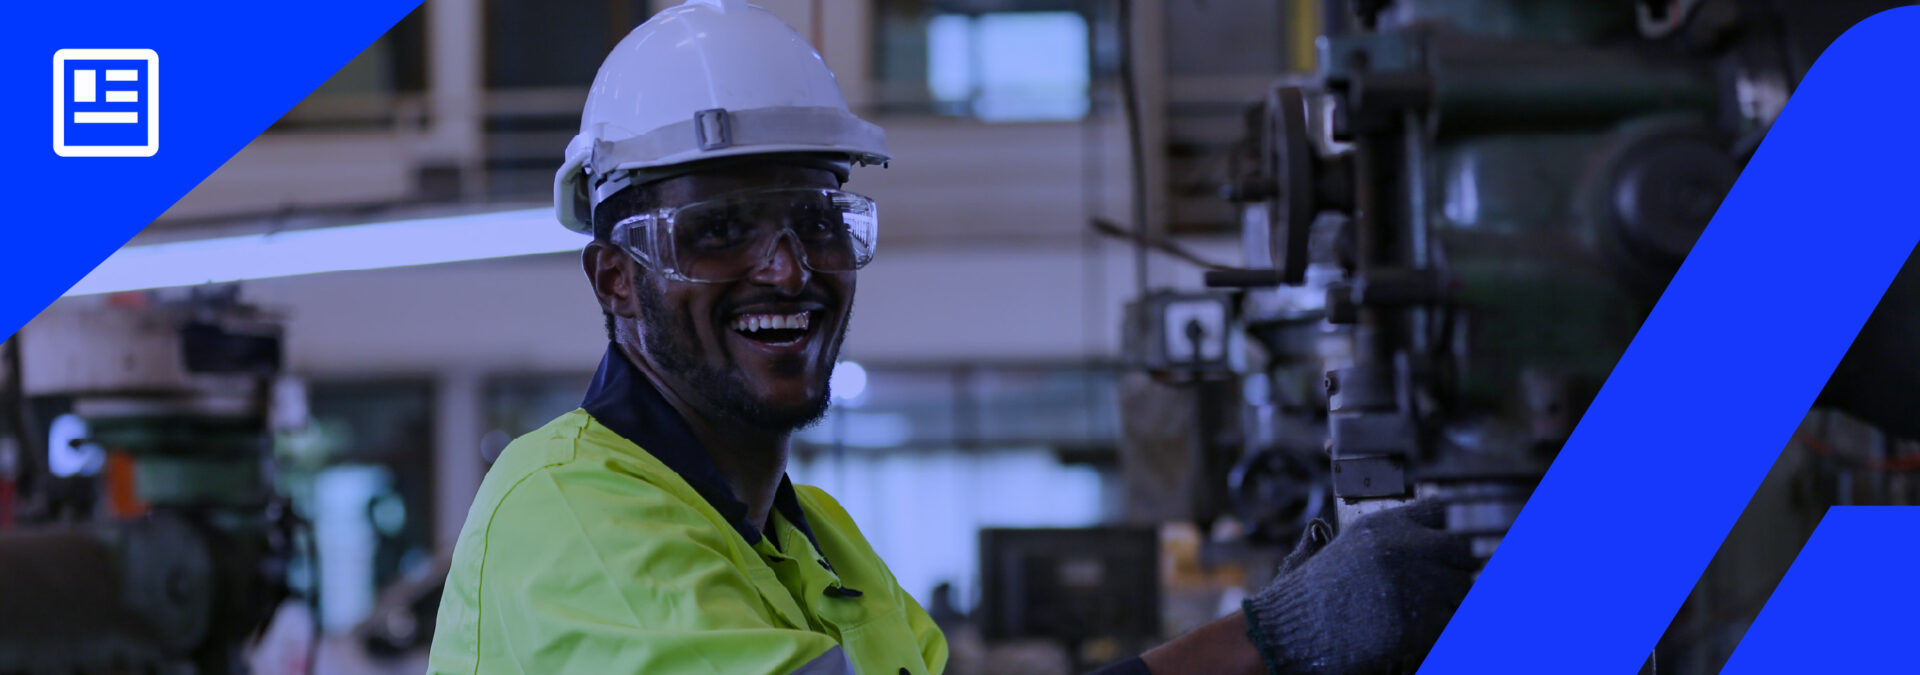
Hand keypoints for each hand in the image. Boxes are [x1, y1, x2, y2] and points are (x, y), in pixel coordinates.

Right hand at [1241, 501, 1476, 673]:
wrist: (1290, 630)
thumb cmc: (1314, 595)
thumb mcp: (1347, 547)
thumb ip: (1390, 539)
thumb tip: (1435, 542)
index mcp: (1385, 525)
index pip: (1445, 510)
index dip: (1457, 528)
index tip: (1457, 546)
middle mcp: (1402, 547)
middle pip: (1464, 550)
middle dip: (1458, 569)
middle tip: (1445, 586)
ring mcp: (1411, 583)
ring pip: (1463, 589)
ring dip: (1453, 602)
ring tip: (1427, 611)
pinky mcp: (1415, 621)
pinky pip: (1452, 623)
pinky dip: (1443, 629)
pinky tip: (1421, 631)